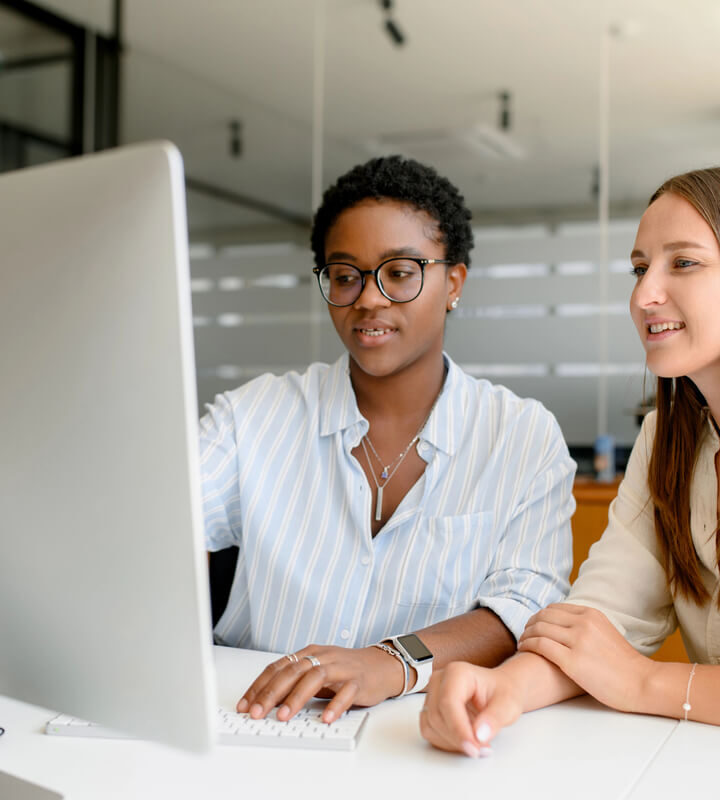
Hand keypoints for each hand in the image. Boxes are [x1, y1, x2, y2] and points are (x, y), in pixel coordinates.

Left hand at [236, 644, 405, 722]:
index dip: (259, 686)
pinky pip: (345, 692)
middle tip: (257, 713)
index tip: (245, 705)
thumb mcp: (316, 673)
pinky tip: (326, 718)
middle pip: (292, 671)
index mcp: (309, 653)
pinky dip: (335, 705)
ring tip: (283, 717)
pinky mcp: (358, 680)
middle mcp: (322, 657)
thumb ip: (295, 683)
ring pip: (315, 678)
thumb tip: (266, 703)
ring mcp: (341, 667)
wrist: (380, 665)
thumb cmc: (344, 671)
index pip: (278, 667)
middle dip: (271, 693)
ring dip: (296, 698)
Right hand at [419, 662, 523, 757]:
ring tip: (477, 742)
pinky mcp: (430, 709)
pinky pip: (429, 731)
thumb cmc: (503, 692)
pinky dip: (446, 742)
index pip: (448, 703)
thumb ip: (494, 719)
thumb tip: (479, 735)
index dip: (458, 729)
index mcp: (457, 672)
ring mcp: (433, 694)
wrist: (500, 690)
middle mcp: (440, 680)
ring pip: (430, 726)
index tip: (474, 748)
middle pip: (437, 716)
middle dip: (458, 739)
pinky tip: (465, 739)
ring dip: (452, 742)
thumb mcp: (509, 705)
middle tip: (482, 749)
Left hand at [517, 603, 655, 711]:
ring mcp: (577, 641)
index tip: (534, 625)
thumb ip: (586, 626)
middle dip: (530, 624)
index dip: (540, 616)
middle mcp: (583, 623)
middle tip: (524, 634)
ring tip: (521, 643)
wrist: (641, 683)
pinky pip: (540, 645)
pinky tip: (524, 650)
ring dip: (526, 635)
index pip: (555, 608)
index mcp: (591, 614)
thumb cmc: (624, 665)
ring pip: (539, 629)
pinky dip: (528, 645)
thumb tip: (566, 626)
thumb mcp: (606, 633)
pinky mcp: (572, 660)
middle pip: (544, 616)